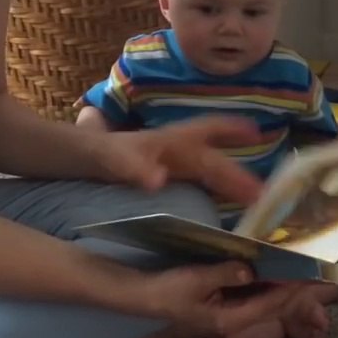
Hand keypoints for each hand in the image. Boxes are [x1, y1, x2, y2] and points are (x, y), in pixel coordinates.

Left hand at [95, 115, 265, 206]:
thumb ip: (133, 166)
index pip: (207, 130)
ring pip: (206, 171)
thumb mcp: (110, 158)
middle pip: (213, 161)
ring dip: (229, 183)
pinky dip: (210, 192)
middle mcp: (173, 151)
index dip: (232, 130)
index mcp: (168, 142)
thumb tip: (158, 180)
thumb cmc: (94, 154)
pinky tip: (217, 206)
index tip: (257, 131)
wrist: (73, 160)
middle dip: (239, 175)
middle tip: (265, 195)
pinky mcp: (160, 181)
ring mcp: (168, 166)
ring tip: (253, 202)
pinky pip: (194, 184)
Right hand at [137, 261, 301, 337]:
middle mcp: (234, 321)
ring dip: (282, 289)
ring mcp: (229, 316)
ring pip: (264, 303)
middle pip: (272, 308)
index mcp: (229, 319)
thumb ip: (226, 274)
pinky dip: (266, 286)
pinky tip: (274, 273)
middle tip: (315, 273)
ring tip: (302, 271)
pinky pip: (253, 298)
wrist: (146, 296)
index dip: (291, 291)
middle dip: (294, 293)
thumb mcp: (197, 279)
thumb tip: (251, 268)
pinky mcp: (224, 307)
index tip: (309, 276)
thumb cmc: (170, 289)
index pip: (269, 305)